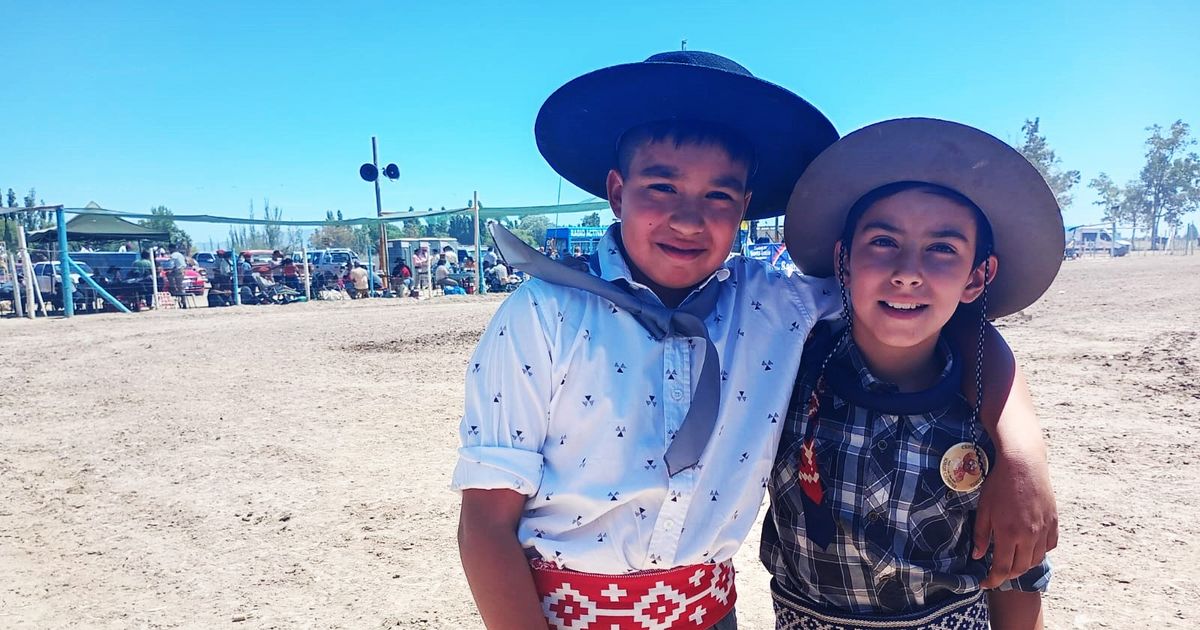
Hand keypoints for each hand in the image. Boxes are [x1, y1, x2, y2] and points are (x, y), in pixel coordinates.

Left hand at [973, 449, 1057, 587]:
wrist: (1023, 464)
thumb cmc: (999, 484)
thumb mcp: (984, 509)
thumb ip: (982, 535)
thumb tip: (978, 556)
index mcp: (1008, 533)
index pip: (1002, 568)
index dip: (993, 580)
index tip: (985, 583)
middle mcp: (1029, 535)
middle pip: (1021, 568)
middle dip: (1008, 575)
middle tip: (997, 573)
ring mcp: (1044, 530)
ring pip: (1036, 559)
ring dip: (1024, 565)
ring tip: (1012, 561)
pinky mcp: (1054, 523)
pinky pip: (1049, 546)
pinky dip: (1039, 552)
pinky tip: (1029, 548)